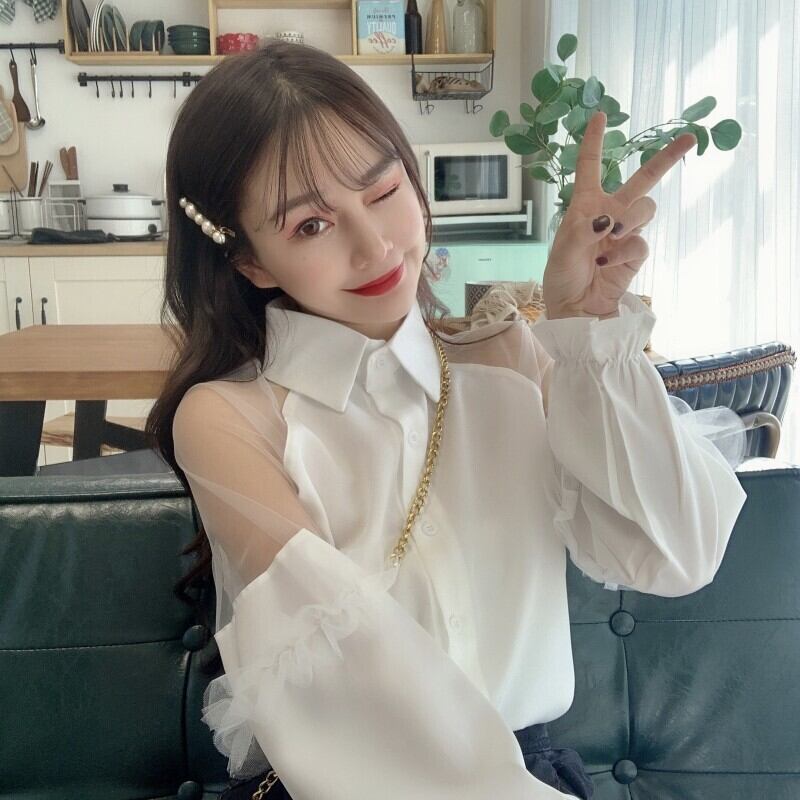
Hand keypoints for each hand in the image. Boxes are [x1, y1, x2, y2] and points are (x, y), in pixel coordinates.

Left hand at [542, 111, 697, 319]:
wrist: (575, 309)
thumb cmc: (562, 278)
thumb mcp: (562, 253)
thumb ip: (582, 233)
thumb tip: (608, 219)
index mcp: (584, 206)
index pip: (591, 167)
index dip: (594, 142)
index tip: (601, 116)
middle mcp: (609, 214)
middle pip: (643, 180)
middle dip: (666, 158)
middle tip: (689, 138)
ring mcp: (625, 233)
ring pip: (646, 208)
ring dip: (631, 218)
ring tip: (611, 237)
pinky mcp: (635, 254)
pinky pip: (641, 242)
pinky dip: (625, 251)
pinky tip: (607, 263)